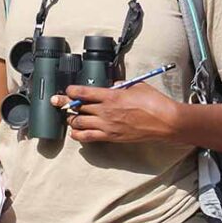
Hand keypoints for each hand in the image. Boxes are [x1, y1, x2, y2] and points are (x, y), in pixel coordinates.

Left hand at [51, 82, 180, 142]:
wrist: (165, 122)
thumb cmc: (154, 102)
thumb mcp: (136, 85)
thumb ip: (121, 85)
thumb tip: (112, 85)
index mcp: (111, 96)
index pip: (83, 93)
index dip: (71, 91)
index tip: (66, 90)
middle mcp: (105, 111)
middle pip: (77, 108)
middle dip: (64, 104)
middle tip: (56, 102)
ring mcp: (107, 125)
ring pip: (79, 124)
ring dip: (72, 120)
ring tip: (69, 117)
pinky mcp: (111, 137)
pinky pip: (88, 138)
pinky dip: (78, 135)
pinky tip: (75, 133)